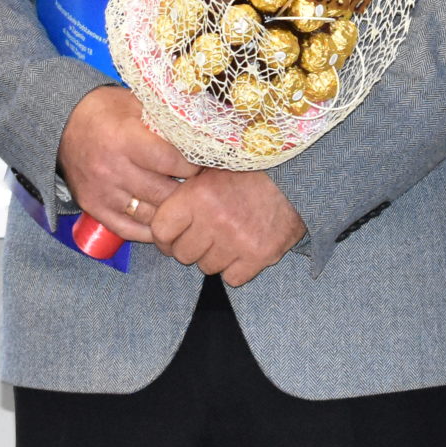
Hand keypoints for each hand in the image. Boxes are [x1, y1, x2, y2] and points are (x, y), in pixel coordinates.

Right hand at [58, 87, 197, 244]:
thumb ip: (164, 119)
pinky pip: (128, 229)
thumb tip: (200, 132)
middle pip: (162, 192)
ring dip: (171, 211)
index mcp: (124, 139)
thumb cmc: (104, 111)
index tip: (203, 163)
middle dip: (186, 191)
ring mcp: (102, 192)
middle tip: (200, 188)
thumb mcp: (135, 103)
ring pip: (149, 214)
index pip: (170, 162)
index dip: (192, 165)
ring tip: (185, 204)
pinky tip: (164, 221)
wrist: (62, 124)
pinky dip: (149, 230)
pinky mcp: (94, 207)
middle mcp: (112, 169)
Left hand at [146, 169, 304, 285]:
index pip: (161, 231)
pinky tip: (243, 249)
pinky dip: (236, 268)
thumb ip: (183, 188)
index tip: (171, 235)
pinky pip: (232, 279)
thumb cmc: (248, 170)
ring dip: (214, 257)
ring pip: (207, 267)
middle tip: (204, 234)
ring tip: (227, 237)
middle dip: (190, 246)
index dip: (164, 236)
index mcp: (198, 196)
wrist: (295, 176)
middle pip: (183, 254)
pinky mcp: (260, 256)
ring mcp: (238, 241)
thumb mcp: (210, 168)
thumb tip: (150, 204)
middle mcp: (215, 220)